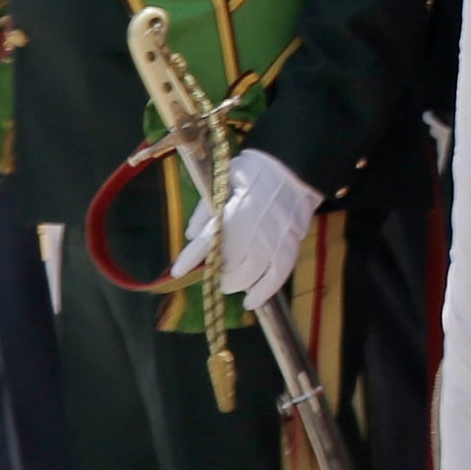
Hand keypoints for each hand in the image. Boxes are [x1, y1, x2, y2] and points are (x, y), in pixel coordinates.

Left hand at [173, 150, 318, 309]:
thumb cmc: (253, 172)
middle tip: (216, 269)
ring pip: (249, 276)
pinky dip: (263, 292)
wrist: (293, 167)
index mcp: (233, 211)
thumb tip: (191, 234)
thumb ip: (206, 209)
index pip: (208, 241)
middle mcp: (253, 230)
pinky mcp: (290, 246)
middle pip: (228, 265)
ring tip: (230, 283)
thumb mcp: (223, 180)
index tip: (177, 271)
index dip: (190, 258)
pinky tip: (252, 301)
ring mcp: (273, 240)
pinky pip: (276, 277)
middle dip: (218, 271)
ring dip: (235, 283)